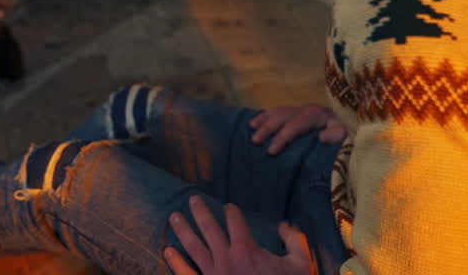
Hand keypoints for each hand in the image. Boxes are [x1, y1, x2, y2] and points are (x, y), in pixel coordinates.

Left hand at [164, 197, 315, 274]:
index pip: (235, 221)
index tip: (229, 207)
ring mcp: (213, 274)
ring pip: (193, 247)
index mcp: (247, 250)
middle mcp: (226, 258)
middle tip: (192, 199)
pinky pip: (186, 274)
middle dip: (200, 212)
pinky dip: (176, 262)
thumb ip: (294, 241)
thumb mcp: (300, 264)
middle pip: (209, 228)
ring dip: (183, 230)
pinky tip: (168, 251)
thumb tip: (285, 225)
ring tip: (174, 216)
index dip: (232, 212)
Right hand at [250, 104, 346, 154]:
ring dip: (264, 120)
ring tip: (250, 128)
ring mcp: (303, 109)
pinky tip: (257, 120)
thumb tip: (322, 137)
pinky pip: (280, 111)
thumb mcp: (348, 135)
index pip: (294, 126)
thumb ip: (337, 135)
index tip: (271, 151)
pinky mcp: (301, 112)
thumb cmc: (350, 133)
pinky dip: (267, 115)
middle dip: (267, 128)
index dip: (281, 138)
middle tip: (255, 142)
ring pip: (279, 111)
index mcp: (317, 115)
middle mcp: (307, 109)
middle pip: (282, 116)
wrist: (356, 124)